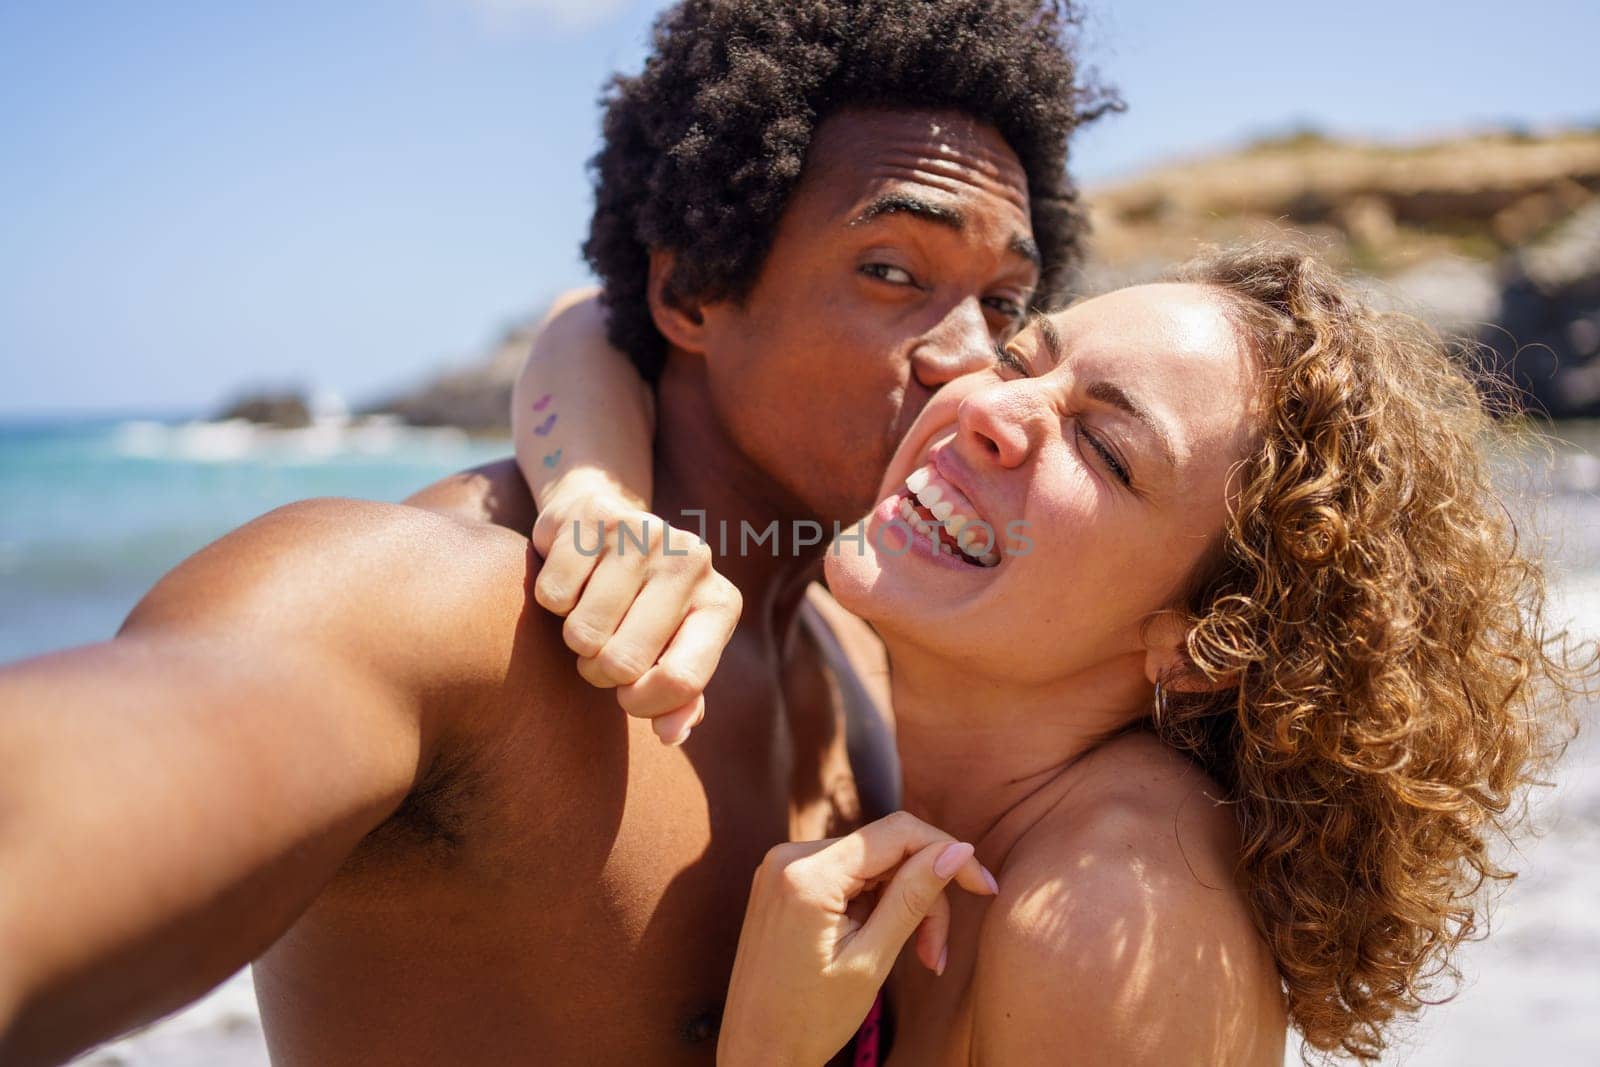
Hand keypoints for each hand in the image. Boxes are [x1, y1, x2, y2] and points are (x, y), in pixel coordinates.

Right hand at [531, 480, 741, 745]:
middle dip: (600, 672)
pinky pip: (553, 597)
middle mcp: (691, 562)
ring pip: (582, 633)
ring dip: (574, 638)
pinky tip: (575, 581)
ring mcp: (643, 536)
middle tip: (602, 651)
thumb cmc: (644, 604)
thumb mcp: (674, 648)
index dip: (642, 704)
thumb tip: (670, 734)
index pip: (681, 681)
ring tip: (590, 614)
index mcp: (720, 604)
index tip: (628, 697)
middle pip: (623, 663)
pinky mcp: (593, 519)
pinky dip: (554, 603)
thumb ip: (680, 697)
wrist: (607, 520)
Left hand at [717, 812, 999, 1066]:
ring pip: (870, 864)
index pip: (898, 833)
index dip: (947, 854)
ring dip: (901, 904)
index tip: (984, 887)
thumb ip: (913, 897)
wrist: (754, 1053)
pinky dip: (872, 904)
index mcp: (807, 874)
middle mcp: (788, 856)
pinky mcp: (783, 881)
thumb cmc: (809, 1019)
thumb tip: (957, 849)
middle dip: (922, 894)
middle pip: (886, 851)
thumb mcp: (871, 960)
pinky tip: (879, 942)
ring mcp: (781, 867)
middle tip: (935, 953)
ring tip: (917, 958)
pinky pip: (845, 875)